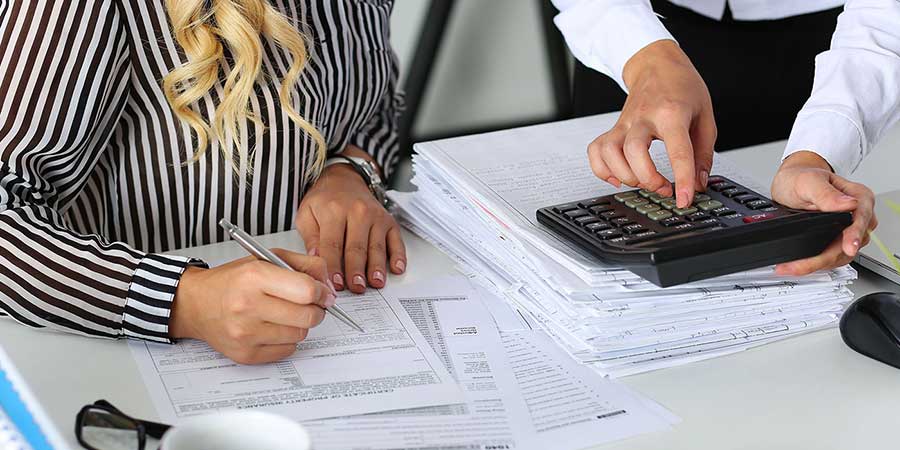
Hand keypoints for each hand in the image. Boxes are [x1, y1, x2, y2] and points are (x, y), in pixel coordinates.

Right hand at [169, 249, 334, 364]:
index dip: (322, 292)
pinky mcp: (246, 354)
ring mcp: (246, 334)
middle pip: (308, 317)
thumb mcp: (266, 258)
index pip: (307, 290)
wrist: (197, 303)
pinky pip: (287, 351)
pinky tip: (273, 328)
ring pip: (300, 335)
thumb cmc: (233, 280)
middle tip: (309, 305)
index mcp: (254, 277)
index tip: (323, 293)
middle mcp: (247, 306)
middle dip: (315, 310)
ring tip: (283, 314)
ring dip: (299, 325)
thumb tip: (328, 285)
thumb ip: (304, 265)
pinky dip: (286, 340)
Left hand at [296, 145, 406, 293]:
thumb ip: (310, 238)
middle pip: (357, 247)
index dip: (334, 266)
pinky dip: (398, 255)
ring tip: (375, 283)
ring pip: (376, 246)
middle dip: (356, 271)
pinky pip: (396, 240)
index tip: (334, 284)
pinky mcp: (389, 222)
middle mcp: (358, 212)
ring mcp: (376, 217)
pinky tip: (397, 268)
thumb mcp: (307, 214)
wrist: (344, 180)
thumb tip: (316, 260)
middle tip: (356, 288)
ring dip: (376, 267)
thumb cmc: (325, 200)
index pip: (333, 244)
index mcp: (333, 211)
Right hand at [588, 40, 716, 207]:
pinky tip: (617, 176)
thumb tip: (697, 182)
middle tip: (663, 188)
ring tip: (642, 181)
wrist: (656, 65)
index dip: (682, 179)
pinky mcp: (613, 128)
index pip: (677, 150)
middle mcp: (643, 117)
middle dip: (648, 178)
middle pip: (634, 152)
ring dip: (625, 176)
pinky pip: (596, 151)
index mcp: (672, 113)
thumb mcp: (705, 117)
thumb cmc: (682, 87)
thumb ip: (703, 153)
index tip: (684, 199)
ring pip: (610, 153)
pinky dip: (602, 169)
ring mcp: (624, 123)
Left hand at [771, 151, 877, 275]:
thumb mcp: (809, 181)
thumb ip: (826, 193)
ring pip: (841, 255)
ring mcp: (849, 230)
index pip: (860, 220)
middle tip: (801, 265)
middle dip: (826, 258)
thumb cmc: (800, 178)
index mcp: (859, 198)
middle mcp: (858, 216)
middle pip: (851, 243)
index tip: (849, 247)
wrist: (789, 184)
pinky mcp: (837, 241)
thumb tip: (847, 204)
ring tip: (793, 267)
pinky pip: (832, 258)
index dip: (854, 236)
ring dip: (818, 264)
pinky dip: (815, 263)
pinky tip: (799, 265)